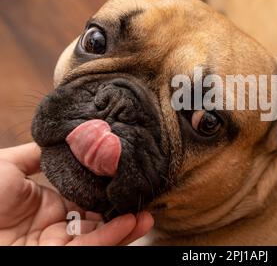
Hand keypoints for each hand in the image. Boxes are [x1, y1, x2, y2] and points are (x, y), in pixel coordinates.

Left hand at [0, 143, 152, 244]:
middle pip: (98, 218)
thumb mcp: (7, 166)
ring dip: (125, 226)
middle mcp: (56, 225)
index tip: (123, 172)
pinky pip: (92, 246)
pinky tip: (132, 223)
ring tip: (147, 214)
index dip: (105, 187)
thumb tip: (62, 138)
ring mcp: (58, 243)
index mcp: (47, 203)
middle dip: (121, 209)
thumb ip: (36, 154)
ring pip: (100, 235)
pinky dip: (113, 236)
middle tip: (142, 195)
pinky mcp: (60, 256)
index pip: (85, 196)